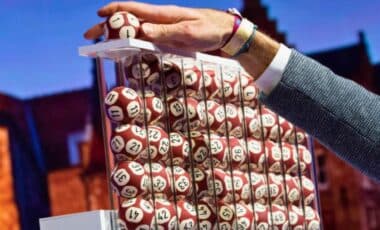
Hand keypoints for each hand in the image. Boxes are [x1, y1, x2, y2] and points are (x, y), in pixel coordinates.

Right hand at [84, 1, 234, 51]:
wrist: (226, 34)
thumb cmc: (210, 30)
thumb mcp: (189, 32)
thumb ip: (165, 33)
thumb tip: (140, 31)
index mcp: (162, 14)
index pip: (133, 9)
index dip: (114, 10)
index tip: (98, 15)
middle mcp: (159, 20)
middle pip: (129, 20)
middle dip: (108, 26)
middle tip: (91, 36)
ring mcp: (163, 29)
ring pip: (135, 30)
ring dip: (117, 36)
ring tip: (103, 45)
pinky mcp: (168, 38)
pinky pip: (145, 39)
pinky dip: (132, 43)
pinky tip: (126, 49)